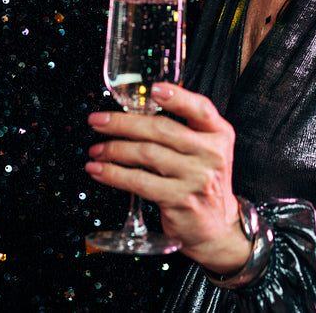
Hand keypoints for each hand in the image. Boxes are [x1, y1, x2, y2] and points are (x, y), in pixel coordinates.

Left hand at [84, 83, 249, 274]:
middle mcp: (212, 154)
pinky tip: (99, 171)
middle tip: (98, 121)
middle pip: (162, 129)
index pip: (201, 108)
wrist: (216, 226)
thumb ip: (184, 129)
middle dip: (123, 123)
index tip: (153, 89)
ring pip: (146, 154)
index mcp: (219, 134)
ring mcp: (197, 178)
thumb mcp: (207, 151)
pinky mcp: (180, 200)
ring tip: (96, 149)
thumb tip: (135, 112)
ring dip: (114, 149)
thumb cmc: (202, 181)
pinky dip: (114, 174)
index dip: (177, 97)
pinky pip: (139, 181)